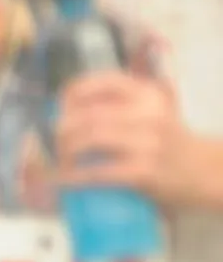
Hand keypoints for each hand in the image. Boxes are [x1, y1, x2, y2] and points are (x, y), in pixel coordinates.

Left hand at [56, 72, 221, 207]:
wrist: (207, 172)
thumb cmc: (171, 142)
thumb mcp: (153, 112)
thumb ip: (122, 105)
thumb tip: (69, 111)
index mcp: (147, 94)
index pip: (101, 82)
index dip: (71, 93)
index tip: (59, 107)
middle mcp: (147, 113)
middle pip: (88, 113)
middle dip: (62, 128)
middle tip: (53, 141)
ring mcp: (146, 143)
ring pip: (90, 138)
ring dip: (65, 150)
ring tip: (59, 159)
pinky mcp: (143, 172)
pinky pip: (98, 171)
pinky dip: (75, 176)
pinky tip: (64, 180)